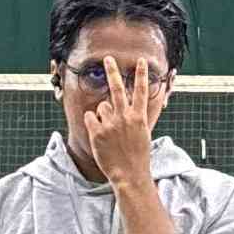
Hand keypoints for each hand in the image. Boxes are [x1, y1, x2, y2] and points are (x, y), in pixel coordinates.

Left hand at [84, 57, 161, 190]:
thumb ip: (134, 119)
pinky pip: (90, 117)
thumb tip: (127, 108)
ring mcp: (110, 124)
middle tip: (107, 59)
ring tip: (108, 132)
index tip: (140, 61)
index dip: (141, 75)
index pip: (141, 91)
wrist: (129, 175)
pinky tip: (98, 134)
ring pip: (102, 107)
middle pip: (117, 88)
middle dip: (113, 71)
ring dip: (102, 115)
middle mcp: (125, 117)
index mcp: (138, 118)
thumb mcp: (142, 135)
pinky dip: (92, 123)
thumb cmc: (137, 157)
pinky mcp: (97, 132)